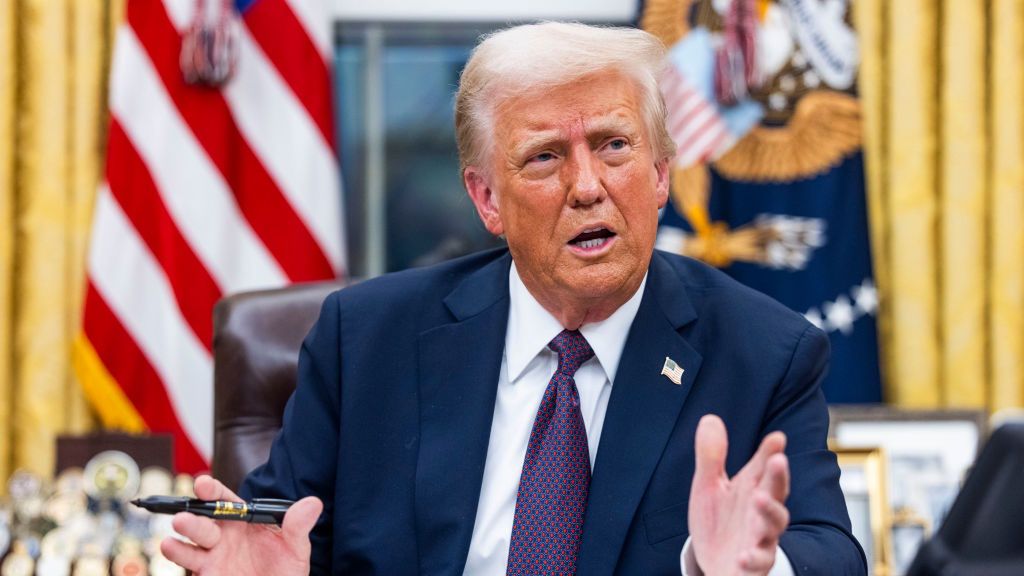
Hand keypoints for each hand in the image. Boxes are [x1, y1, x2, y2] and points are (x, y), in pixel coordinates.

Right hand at [161, 475, 322, 575]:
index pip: (225, 500)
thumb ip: (298, 525)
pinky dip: (177, 554)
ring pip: (192, 542)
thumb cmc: (284, 571)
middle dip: (193, 516)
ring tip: (175, 532)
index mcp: (243, 521)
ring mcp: (212, 556)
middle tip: (185, 516)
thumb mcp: (296, 548)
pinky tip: (170, 546)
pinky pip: (189, 563)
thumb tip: (314, 502)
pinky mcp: (207, 574)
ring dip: (182, 536)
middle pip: (204, 520)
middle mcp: (224, 535)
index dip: (213, 490)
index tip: (203, 483)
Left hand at [688, 415, 789, 575]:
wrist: (717, 564)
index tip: (777, 438)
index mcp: (752, 490)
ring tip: (760, 498)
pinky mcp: (753, 565)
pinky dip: (753, 558)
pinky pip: (758, 563)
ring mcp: (760, 539)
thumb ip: (712, 456)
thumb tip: (710, 418)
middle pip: (775, 492)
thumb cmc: (719, 523)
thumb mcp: (709, 487)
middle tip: (779, 460)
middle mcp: (761, 513)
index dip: (770, 452)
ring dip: (769, 512)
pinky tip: (743, 555)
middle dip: (778, 476)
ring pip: (773, 526)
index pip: (763, 468)